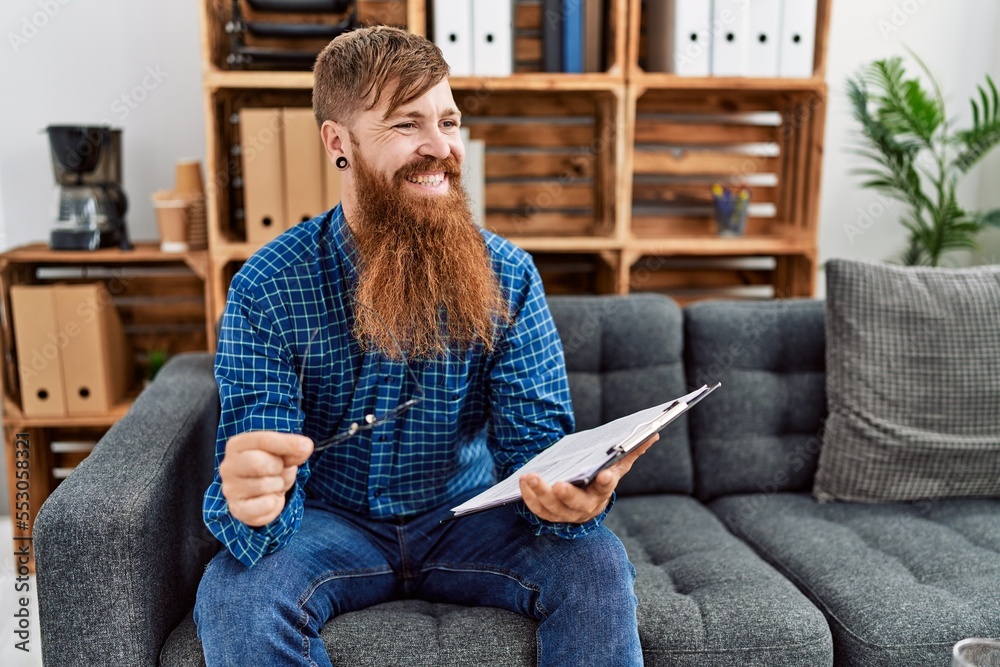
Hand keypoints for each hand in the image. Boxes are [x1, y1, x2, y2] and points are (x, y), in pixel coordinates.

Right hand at [219, 431, 313, 527]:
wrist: (260, 496)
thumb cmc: (270, 469)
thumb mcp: (283, 454)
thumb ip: (293, 449)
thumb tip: (305, 447)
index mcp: (237, 445)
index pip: (262, 440)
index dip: (286, 443)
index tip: (306, 446)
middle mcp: (228, 466)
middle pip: (258, 463)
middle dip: (278, 467)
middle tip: (278, 470)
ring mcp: (231, 489)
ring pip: (264, 485)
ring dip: (278, 486)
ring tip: (274, 485)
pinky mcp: (238, 509)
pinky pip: (266, 505)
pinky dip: (275, 503)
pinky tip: (269, 499)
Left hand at [519, 433, 657, 523]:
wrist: (582, 501)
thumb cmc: (600, 477)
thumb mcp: (616, 465)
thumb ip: (632, 451)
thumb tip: (653, 433)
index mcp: (602, 492)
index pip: (606, 488)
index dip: (605, 482)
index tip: (604, 474)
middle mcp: (584, 507)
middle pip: (576, 504)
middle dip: (567, 495)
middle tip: (558, 485)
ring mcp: (565, 513)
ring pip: (552, 508)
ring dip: (540, 493)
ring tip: (531, 476)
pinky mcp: (548, 514)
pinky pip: (536, 508)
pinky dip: (528, 496)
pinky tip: (523, 480)